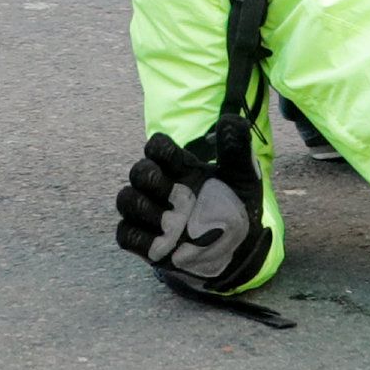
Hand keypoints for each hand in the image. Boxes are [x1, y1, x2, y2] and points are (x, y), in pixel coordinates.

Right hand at [115, 130, 268, 291]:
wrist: (241, 249)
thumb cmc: (237, 208)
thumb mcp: (244, 177)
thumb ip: (237, 148)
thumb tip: (228, 120)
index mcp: (181, 167)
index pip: (156, 146)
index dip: (161, 150)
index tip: (180, 164)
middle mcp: (163, 188)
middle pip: (137, 171)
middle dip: (152, 180)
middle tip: (178, 197)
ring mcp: (152, 215)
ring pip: (125, 199)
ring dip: (144, 208)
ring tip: (172, 223)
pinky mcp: (146, 243)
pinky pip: (125, 234)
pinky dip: (140, 237)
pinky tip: (165, 243)